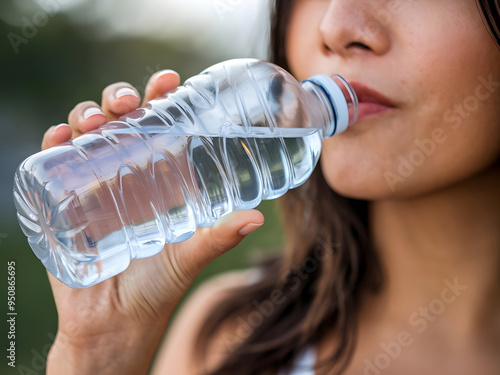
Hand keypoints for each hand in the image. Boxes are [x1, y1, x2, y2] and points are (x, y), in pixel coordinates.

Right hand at [44, 70, 264, 373]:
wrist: (114, 323)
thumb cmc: (156, 287)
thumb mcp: (190, 257)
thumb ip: (219, 238)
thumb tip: (257, 217)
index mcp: (160, 179)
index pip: (160, 128)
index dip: (163, 100)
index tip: (170, 81)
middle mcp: (126, 175)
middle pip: (121, 122)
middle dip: (120, 100)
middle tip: (129, 102)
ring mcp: (94, 185)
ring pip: (87, 135)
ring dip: (87, 115)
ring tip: (97, 119)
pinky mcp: (65, 202)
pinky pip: (54, 163)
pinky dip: (54, 144)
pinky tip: (61, 136)